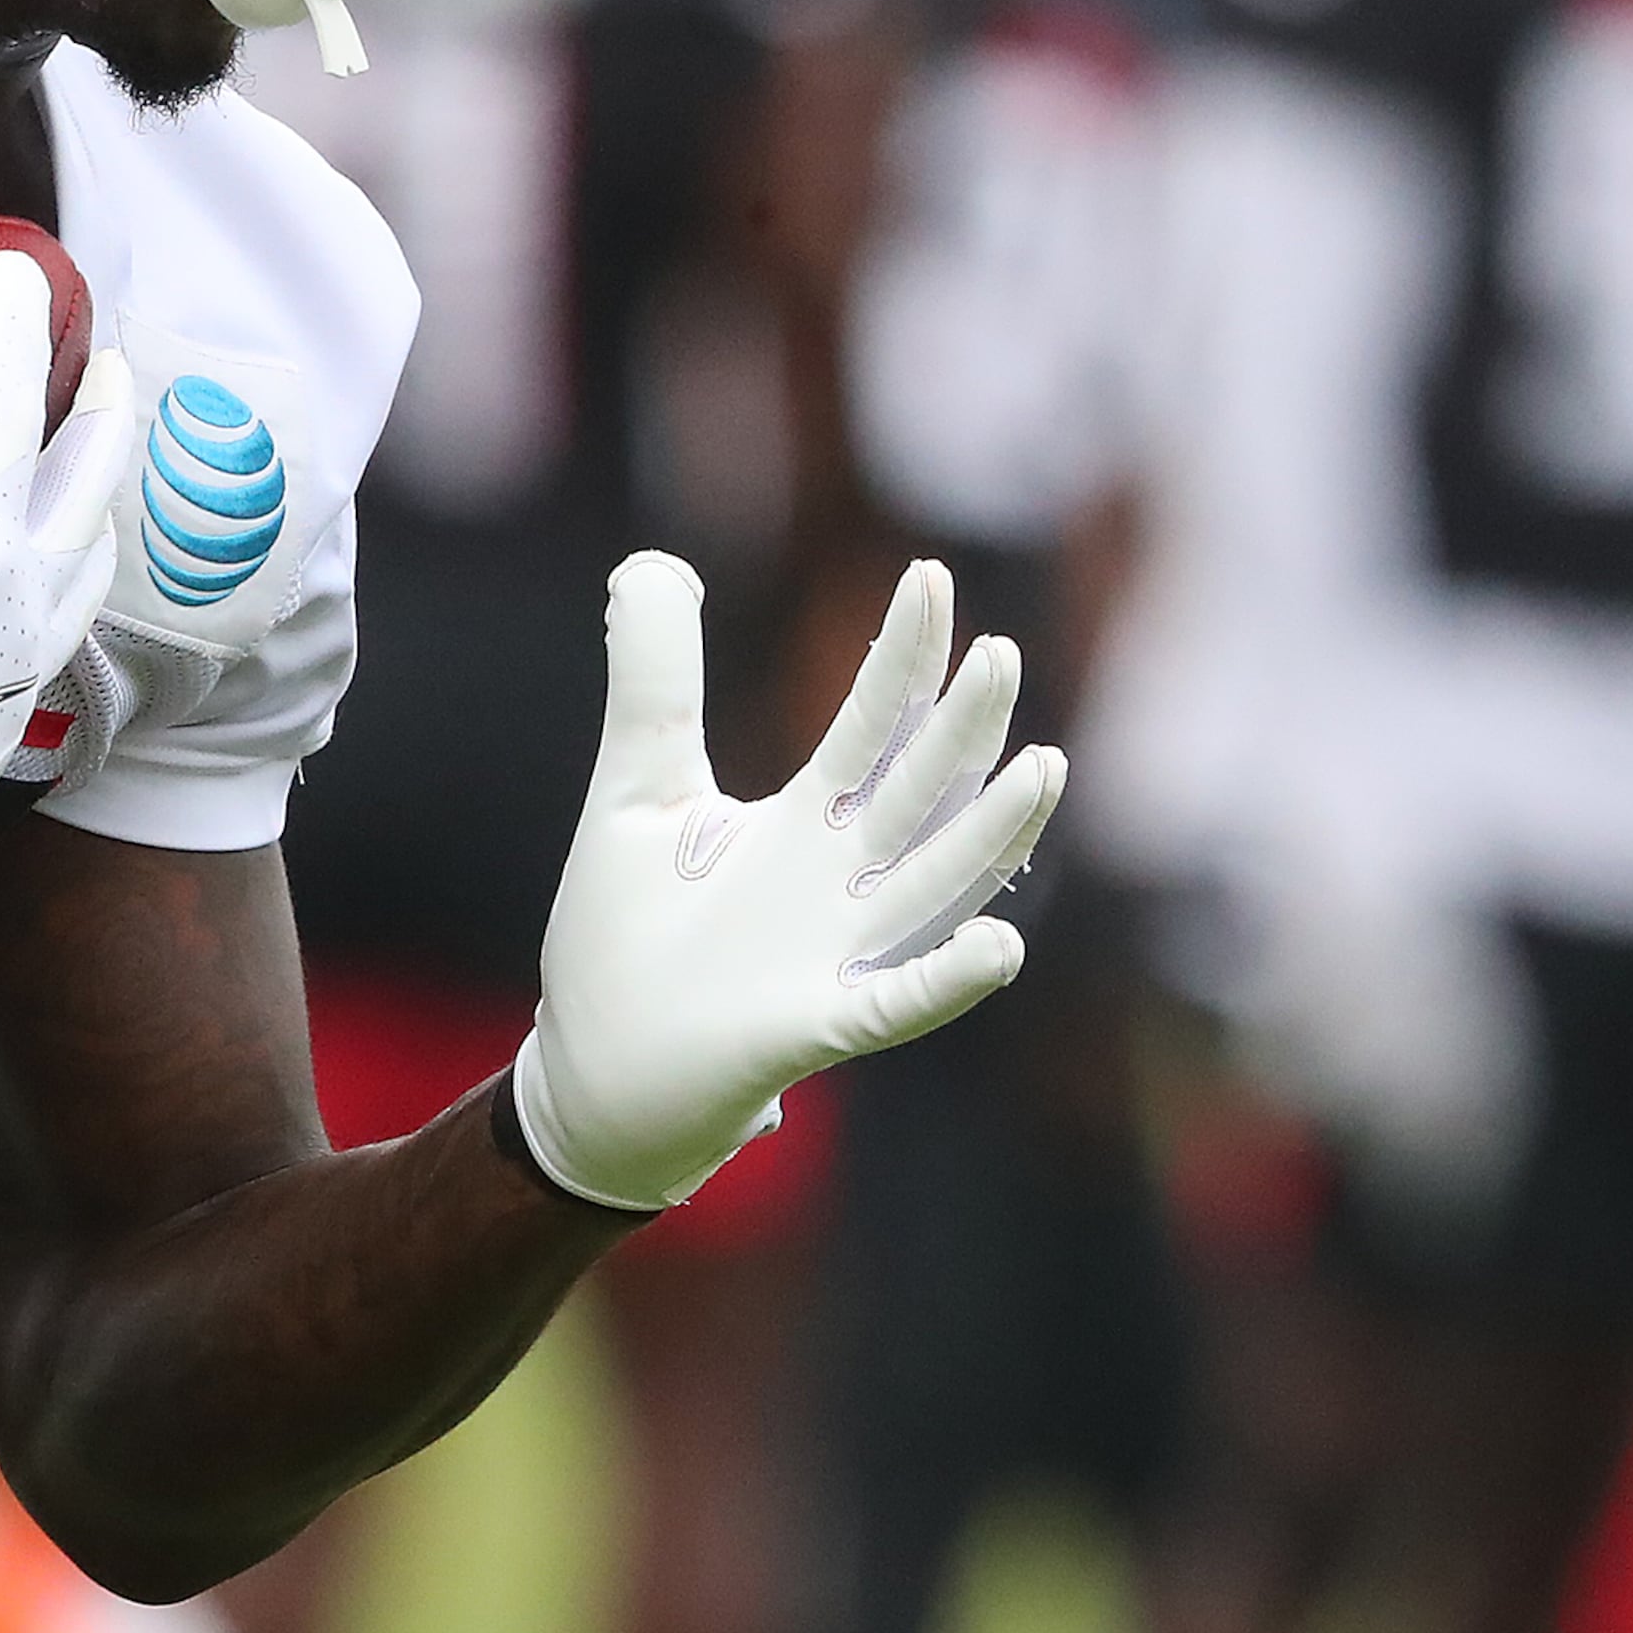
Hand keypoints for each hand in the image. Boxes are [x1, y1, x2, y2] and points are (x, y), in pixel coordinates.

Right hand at [0, 252, 132, 971]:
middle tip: (112, 361)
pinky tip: (14, 597)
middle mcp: (22, 614)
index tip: (16, 270)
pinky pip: (51, 638)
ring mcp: (16, 681)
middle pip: (92, 489)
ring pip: (87, 574)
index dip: (14, 327)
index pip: (11, 410)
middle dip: (106, 416)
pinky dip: (53, 591)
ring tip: (80, 480)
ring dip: (92, 511)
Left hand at [513, 553, 1065, 1212]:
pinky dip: (945, 979)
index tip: (930, 579)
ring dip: (991, 833)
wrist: (589, 1069)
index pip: (873, 726)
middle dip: (962, 729)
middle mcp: (841, 883)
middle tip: (997, 653)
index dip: (903, 658)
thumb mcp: (637, 785)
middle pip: (920, 793)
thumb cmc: (624, 934)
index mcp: (805, 823)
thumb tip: (648, 562)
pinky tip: (999, 947)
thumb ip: (653, 680)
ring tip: (1043, 767)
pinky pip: (895, 1003)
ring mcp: (836, 955)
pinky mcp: (811, 1026)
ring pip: (934, 886)